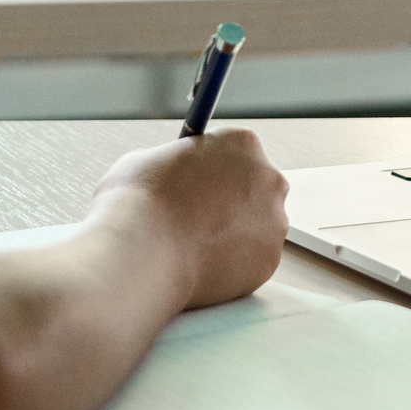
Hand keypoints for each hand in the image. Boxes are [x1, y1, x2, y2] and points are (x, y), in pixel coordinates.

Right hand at [90, 128, 288, 307]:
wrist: (141, 254)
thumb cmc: (137, 203)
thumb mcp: (148, 160)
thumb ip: (174, 163)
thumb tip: (171, 173)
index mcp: (242, 143)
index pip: (236, 150)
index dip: (213, 168)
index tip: (198, 181)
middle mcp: (268, 179)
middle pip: (256, 187)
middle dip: (232, 201)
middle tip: (199, 216)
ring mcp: (273, 222)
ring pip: (257, 228)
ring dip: (234, 234)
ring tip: (193, 246)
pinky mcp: (269, 261)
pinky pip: (252, 261)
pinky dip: (231, 265)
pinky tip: (201, 266)